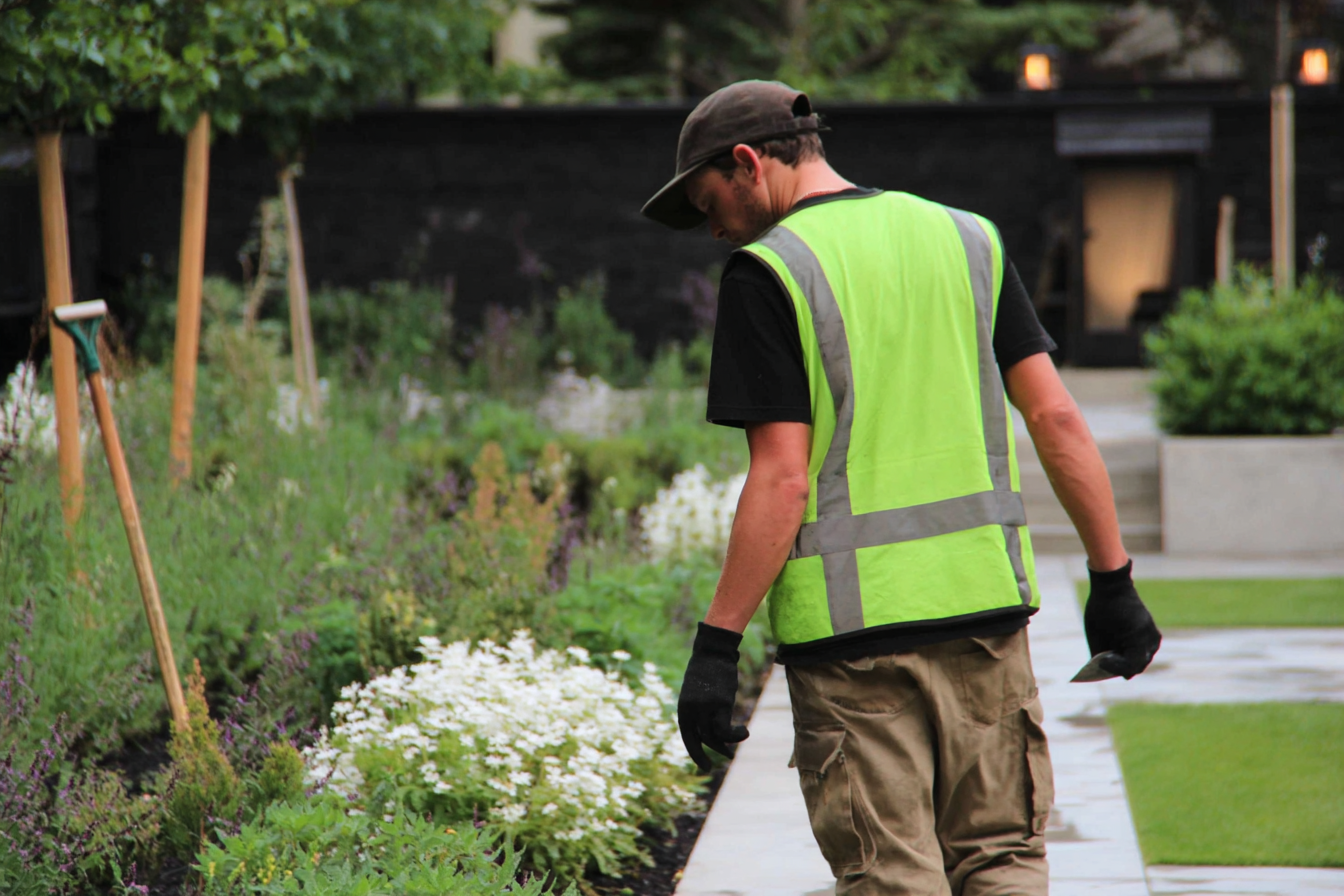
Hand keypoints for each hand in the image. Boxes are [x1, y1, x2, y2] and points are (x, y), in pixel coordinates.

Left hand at [678, 622, 749, 771]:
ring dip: (726, 745)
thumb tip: (706, 729)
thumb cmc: (706, 670)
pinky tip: (745, 732)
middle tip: (722, 760)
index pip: (688, 736)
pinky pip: (725, 729)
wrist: (713, 651)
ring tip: (740, 738)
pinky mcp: (720, 703)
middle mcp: (691, 710)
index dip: (696, 752)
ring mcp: (705, 707)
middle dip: (709, 754)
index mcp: (683, 708)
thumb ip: (698, 710)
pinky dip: (735, 735)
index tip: (704, 766)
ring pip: (714, 737)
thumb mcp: (696, 692)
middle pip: (701, 740)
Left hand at [1083, 560, 1161, 678]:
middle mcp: (1151, 640)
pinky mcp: (1153, 634)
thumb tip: (1102, 670)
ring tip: (1109, 654)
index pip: (1130, 666)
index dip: (1113, 668)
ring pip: (1141, 660)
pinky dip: (1130, 653)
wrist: (1114, 586)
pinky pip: (1143, 651)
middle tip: (1102, 662)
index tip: (1099, 661)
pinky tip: (1117, 648)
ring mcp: (1154, 637)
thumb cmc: (1102, 608)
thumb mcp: (1095, 633)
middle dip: (1118, 667)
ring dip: (1126, 661)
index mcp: (1138, 638)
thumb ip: (1100, 654)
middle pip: (1136, 666)